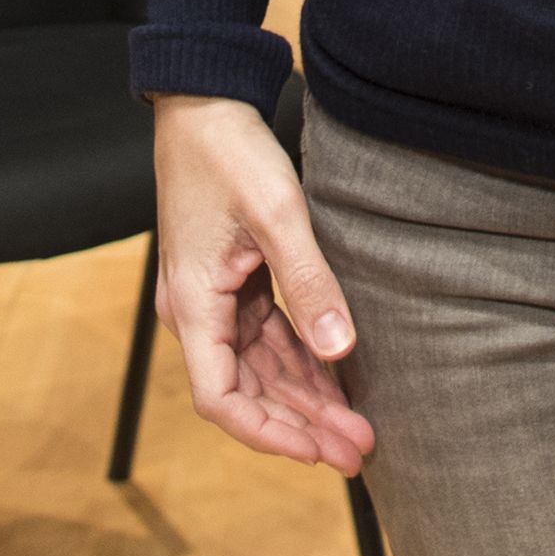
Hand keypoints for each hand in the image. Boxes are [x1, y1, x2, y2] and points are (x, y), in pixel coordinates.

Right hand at [148, 94, 373, 473]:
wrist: (203, 104)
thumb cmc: (229, 153)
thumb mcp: (277, 215)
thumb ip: (309, 284)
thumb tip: (340, 351)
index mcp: (194, 306)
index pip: (221, 400)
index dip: (269, 434)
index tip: (318, 451)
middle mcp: (198, 314)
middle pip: (248, 393)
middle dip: (302, 426)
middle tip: (360, 451)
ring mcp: (216, 301)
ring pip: (262, 371)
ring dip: (306, 401)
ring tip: (357, 429)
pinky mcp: (235, 285)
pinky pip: (269, 339)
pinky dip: (302, 363)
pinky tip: (338, 382)